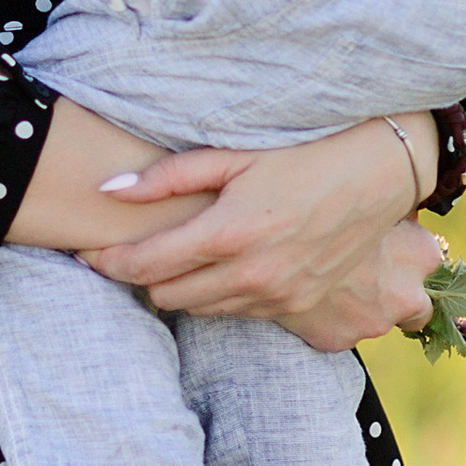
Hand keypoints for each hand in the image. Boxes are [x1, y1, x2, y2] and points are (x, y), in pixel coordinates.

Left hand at [81, 121, 443, 350]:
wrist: (378, 174)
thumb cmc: (304, 153)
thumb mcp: (233, 154)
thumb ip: (168, 177)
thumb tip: (108, 190)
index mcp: (228, 233)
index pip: (144, 266)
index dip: (107, 262)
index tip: (86, 253)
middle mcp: (250, 274)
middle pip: (164, 296)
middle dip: (140, 276)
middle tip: (129, 250)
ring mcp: (276, 296)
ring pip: (197, 310)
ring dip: (178, 288)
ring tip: (173, 255)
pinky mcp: (296, 308)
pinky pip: (235, 313)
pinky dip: (217, 295)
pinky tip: (220, 265)